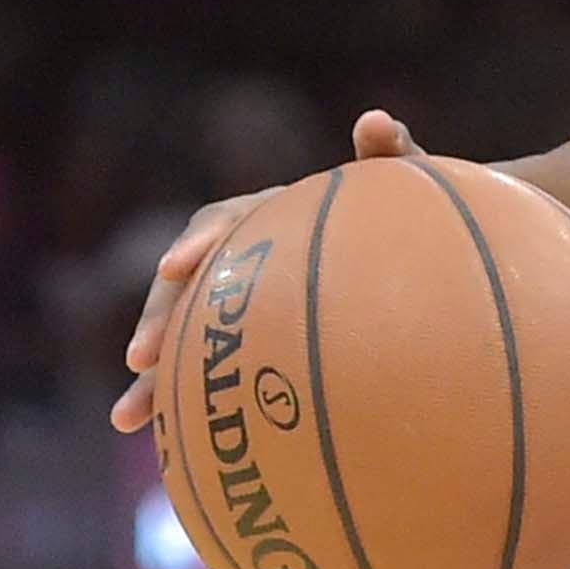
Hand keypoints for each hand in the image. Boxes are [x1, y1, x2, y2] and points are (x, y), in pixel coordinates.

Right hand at [109, 109, 421, 432]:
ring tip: (127, 419)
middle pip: (190, 287)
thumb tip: (376, 120)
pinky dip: (196, 403)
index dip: (198, 242)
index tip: (176, 267)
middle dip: (157, 320)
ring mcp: (253, 302)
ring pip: (192, 337)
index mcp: (278, 213)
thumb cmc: (426, 211)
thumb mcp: (413, 180)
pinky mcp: (262, 343)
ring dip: (156, 375)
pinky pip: (221, 372)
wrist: (441, 254)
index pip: (225, 221)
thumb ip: (396, 155)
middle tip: (138, 361)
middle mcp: (254, 256)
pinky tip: (176, 448)